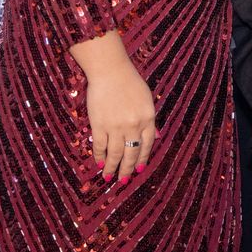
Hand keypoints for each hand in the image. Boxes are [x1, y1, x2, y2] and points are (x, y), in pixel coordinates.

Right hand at [84, 58, 156, 180]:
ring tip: (108, 178)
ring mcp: (116, 126)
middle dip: (127, 169)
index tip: (140, 169)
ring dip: (111, 168)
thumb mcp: (146, 99)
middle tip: (123, 180)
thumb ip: (148, 118)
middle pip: (131, 153)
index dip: (143, 159)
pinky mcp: (99, 125)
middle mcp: (134, 125)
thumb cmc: (130, 81)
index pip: (147, 145)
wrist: (110, 71)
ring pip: (114, 154)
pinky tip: (98, 163)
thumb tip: (153, 137)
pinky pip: (99, 146)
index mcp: (148, 118)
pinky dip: (99, 156)